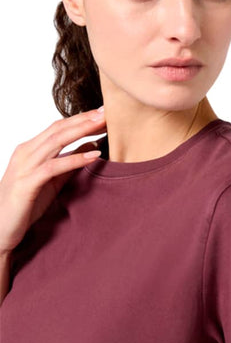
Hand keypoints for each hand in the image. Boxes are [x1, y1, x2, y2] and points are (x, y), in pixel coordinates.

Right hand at [0, 108, 106, 254]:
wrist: (0, 230)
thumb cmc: (26, 205)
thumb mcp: (53, 180)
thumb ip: (70, 164)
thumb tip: (92, 146)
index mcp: (30, 150)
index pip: (58, 127)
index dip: (81, 119)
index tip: (104, 113)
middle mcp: (25, 153)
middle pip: (59, 129)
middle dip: (84, 119)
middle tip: (108, 111)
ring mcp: (24, 166)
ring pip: (56, 142)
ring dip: (82, 131)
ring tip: (104, 125)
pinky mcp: (27, 184)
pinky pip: (54, 167)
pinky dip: (75, 159)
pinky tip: (94, 155)